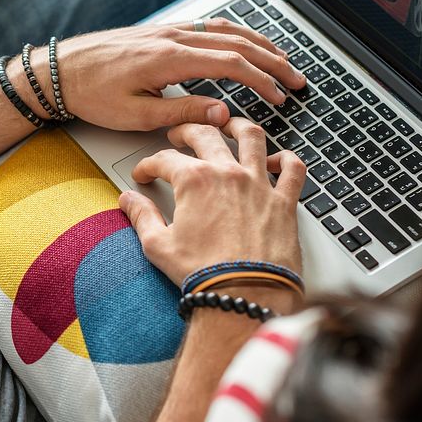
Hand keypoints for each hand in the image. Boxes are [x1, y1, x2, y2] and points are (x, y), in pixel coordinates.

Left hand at [27, 19, 304, 131]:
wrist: (57, 71)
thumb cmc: (90, 94)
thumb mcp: (135, 115)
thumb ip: (183, 113)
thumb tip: (223, 112)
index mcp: (170, 58)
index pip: (232, 64)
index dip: (262, 81)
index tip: (281, 98)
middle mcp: (173, 38)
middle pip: (237, 42)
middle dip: (273, 61)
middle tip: (298, 79)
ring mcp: (167, 31)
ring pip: (225, 30)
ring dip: (258, 44)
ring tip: (282, 60)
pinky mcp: (160, 32)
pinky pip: (207, 27)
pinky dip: (235, 34)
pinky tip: (243, 43)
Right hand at [119, 119, 305, 287]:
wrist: (245, 296)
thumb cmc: (203, 275)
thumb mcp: (158, 246)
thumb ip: (142, 216)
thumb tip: (128, 201)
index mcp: (195, 181)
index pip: (165, 159)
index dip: (149, 165)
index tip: (144, 174)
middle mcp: (228, 174)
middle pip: (206, 135)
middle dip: (187, 130)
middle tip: (180, 135)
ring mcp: (259, 185)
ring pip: (252, 137)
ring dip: (238, 126)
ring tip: (230, 125)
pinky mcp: (284, 202)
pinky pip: (293, 169)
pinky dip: (287, 160)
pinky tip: (278, 160)